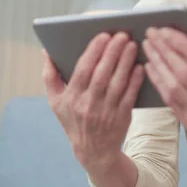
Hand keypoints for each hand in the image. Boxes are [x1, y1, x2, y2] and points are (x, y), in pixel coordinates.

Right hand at [42, 32, 144, 173]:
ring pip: (117, 83)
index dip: (93, 52)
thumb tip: (46, 51)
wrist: (93, 151)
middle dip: (112, 52)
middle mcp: (87, 105)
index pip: (82, 71)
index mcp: (71, 98)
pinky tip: (139, 66)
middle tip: (121, 34)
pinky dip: (135, 81)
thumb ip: (50, 75)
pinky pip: (130, 96)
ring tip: (131, 44)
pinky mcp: (122, 117)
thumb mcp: (56, 101)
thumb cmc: (73, 119)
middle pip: (101, 75)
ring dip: (125, 62)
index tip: (103, 35)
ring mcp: (106, 112)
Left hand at [142, 27, 186, 152]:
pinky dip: (158, 81)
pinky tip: (150, 67)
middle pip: (184, 71)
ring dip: (158, 63)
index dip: (181, 44)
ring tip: (148, 46)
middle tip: (151, 33)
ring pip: (173, 85)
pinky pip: (169, 100)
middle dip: (165, 50)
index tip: (165, 31)